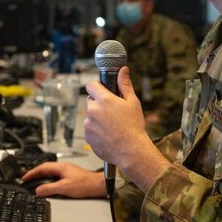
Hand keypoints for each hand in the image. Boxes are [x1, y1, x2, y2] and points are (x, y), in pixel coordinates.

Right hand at [20, 162, 104, 197]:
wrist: (97, 186)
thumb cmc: (85, 185)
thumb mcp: (64, 188)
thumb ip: (50, 189)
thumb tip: (38, 190)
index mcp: (60, 167)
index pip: (42, 168)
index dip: (32, 173)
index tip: (25, 177)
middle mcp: (63, 167)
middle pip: (45, 168)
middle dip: (35, 174)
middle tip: (28, 179)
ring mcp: (67, 171)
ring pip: (50, 172)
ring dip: (42, 176)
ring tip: (36, 182)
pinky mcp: (70, 176)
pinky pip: (55, 176)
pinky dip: (49, 179)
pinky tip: (49, 184)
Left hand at [84, 66, 168, 190]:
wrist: (131, 151)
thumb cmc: (134, 127)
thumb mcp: (132, 102)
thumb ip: (125, 85)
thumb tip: (123, 70)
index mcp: (104, 100)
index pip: (91, 85)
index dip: (97, 87)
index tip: (103, 91)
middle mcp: (93, 110)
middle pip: (90, 101)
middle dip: (99, 104)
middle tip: (112, 111)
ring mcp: (88, 124)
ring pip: (90, 116)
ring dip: (97, 118)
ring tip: (112, 126)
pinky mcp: (87, 136)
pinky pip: (90, 129)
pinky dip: (96, 130)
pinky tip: (108, 135)